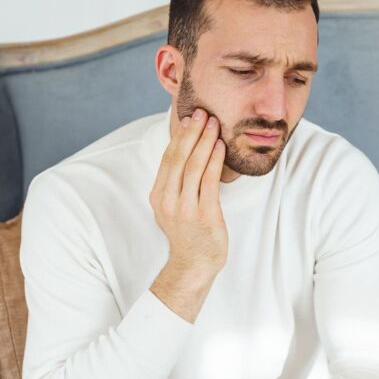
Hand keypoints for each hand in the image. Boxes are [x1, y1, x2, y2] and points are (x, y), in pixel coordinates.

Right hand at [148, 107, 228, 272]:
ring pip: (193, 166)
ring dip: (204, 142)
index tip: (189, 119)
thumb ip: (176, 184)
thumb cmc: (188, 234)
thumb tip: (186, 155)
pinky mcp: (203, 214)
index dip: (179, 137)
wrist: (193, 265)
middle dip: (191, 133)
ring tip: (214, 124)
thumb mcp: (173, 207)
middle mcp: (168, 200)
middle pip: (179, 158)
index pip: (168, 159)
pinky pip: (209, 181)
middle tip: (202, 113)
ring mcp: (184, 208)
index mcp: (158, 195)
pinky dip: (214, 161)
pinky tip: (220, 147)